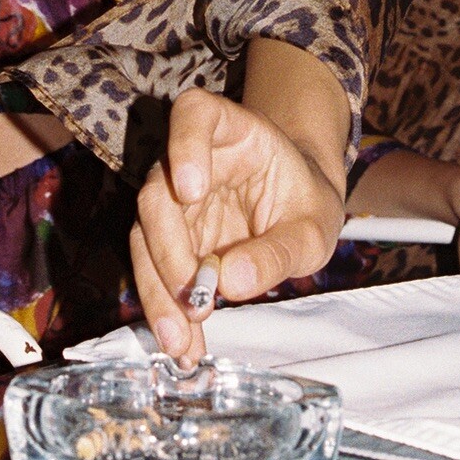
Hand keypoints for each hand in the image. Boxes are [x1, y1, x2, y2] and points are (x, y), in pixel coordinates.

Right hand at [131, 87, 344, 362]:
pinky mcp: (170, 238)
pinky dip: (165, 309)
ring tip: (181, 342)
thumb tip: (229, 284)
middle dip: (167, 250)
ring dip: (158, 291)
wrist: (301, 207)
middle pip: (158, 191)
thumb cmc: (307, 202)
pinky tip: (182, 346)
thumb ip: (278, 251)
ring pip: (146, 237)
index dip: (183, 144)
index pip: (194, 113)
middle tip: (193, 301)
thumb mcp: (313, 228)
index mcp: (234, 131)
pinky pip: (155, 269)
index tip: (190, 190)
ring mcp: (176, 200)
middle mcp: (192, 160)